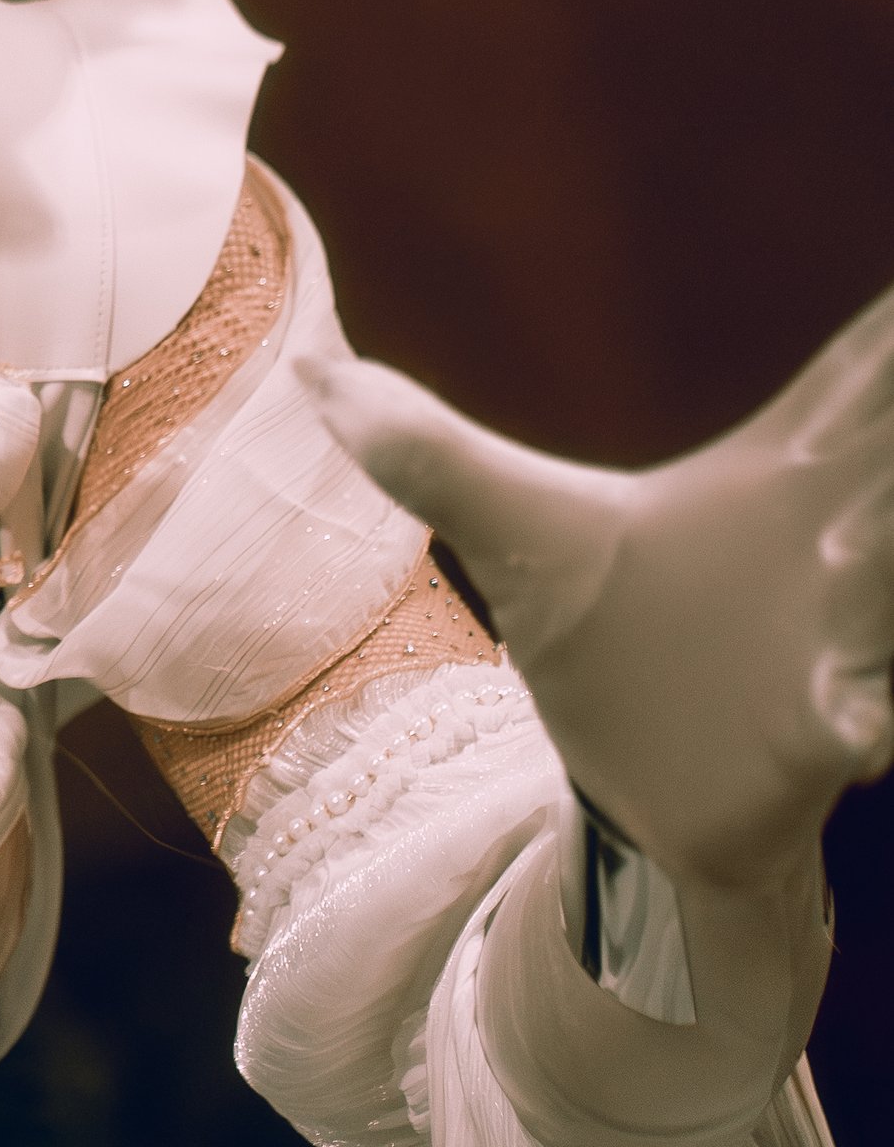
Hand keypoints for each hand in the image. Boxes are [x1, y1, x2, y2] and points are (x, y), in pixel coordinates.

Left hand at [302, 291, 893, 890]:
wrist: (655, 799)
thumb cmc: (610, 634)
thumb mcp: (519, 530)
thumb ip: (426, 452)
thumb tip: (309, 367)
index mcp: (774, 474)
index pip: (856, 378)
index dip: (882, 347)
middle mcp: (836, 544)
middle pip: (877, 461)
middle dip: (878, 438)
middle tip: (846, 470)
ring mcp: (844, 641)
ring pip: (880, 595)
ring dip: (870, 575)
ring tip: (847, 551)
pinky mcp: (828, 739)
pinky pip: (868, 716)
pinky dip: (863, 715)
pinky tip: (859, 725)